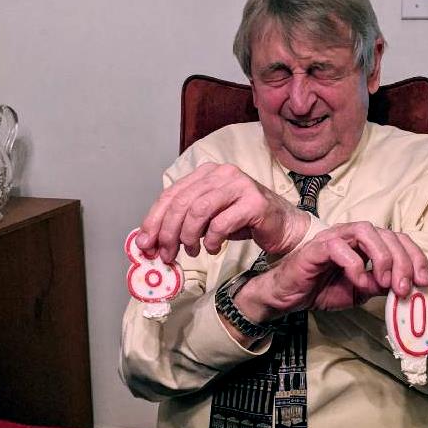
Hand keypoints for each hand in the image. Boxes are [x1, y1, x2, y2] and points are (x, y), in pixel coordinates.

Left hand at [136, 163, 309, 263]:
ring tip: (192, 252)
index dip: (154, 220)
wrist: (283, 227)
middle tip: (166, 254)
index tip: (145, 243)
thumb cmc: (245, 222)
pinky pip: (221, 223)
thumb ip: (184, 222)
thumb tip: (151, 240)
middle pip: (182, 202)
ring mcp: (239, 186)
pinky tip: (212, 248)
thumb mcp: (209, 219)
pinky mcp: (253, 203)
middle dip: (168, 232)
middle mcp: (222, 174)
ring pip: (198, 210)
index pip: (171, 194)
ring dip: (188, 236)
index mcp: (207, 173)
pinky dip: (211, 240)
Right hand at [235, 222, 427, 320]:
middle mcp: (352, 236)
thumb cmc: (322, 289)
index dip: (416, 258)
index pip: (398, 240)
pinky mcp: (317, 247)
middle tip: (404, 288)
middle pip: (388, 234)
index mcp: (366, 244)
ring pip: (367, 231)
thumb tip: (406, 287)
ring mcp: (335, 238)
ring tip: (385, 283)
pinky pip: (341, 248)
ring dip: (383, 257)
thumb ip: (381, 286)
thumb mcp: (361, 292)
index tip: (424, 281)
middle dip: (403, 261)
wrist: (289, 296)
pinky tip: (359, 284)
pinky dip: (356, 266)